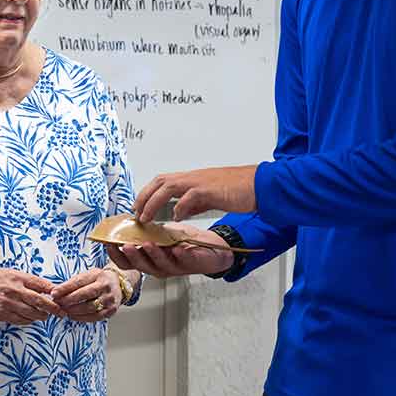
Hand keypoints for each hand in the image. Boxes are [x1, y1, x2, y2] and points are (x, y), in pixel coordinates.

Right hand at [0, 268, 62, 324]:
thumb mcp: (7, 272)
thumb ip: (23, 280)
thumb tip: (42, 288)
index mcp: (18, 277)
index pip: (42, 285)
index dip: (54, 292)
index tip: (61, 297)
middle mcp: (15, 290)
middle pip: (41, 301)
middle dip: (54, 309)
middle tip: (62, 313)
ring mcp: (8, 303)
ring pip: (32, 313)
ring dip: (41, 316)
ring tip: (45, 316)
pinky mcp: (1, 314)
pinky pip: (20, 320)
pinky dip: (28, 321)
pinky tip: (30, 319)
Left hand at [50, 268, 120, 322]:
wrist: (118, 284)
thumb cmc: (99, 279)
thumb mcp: (88, 275)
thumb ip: (74, 283)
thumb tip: (56, 291)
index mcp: (98, 275)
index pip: (79, 281)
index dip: (65, 288)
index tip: (54, 293)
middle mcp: (105, 287)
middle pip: (84, 295)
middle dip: (68, 300)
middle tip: (57, 303)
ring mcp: (109, 300)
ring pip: (89, 307)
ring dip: (73, 310)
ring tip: (63, 310)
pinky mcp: (110, 311)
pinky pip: (94, 317)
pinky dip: (81, 318)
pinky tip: (72, 316)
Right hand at [104, 223, 234, 278]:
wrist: (212, 248)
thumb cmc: (183, 242)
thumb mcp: (161, 235)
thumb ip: (145, 231)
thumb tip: (127, 220)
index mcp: (149, 260)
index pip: (127, 262)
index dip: (116, 255)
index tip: (108, 243)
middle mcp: (159, 267)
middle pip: (141, 266)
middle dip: (133, 256)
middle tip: (125, 245)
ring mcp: (175, 268)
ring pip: (160, 265)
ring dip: (153, 254)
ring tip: (147, 243)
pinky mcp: (192, 264)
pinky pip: (184, 261)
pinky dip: (180, 254)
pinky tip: (176, 247)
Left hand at [132, 166, 258, 221]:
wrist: (260, 185)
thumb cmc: (238, 190)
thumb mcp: (210, 196)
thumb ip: (194, 202)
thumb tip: (179, 211)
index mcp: (192, 179)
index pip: (162, 181)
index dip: (147, 193)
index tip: (137, 207)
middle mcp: (193, 177)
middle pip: (160, 181)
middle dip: (144, 196)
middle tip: (135, 213)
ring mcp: (201, 182)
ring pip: (169, 186)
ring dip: (154, 202)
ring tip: (146, 218)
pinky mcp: (210, 190)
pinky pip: (190, 196)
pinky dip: (180, 206)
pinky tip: (176, 217)